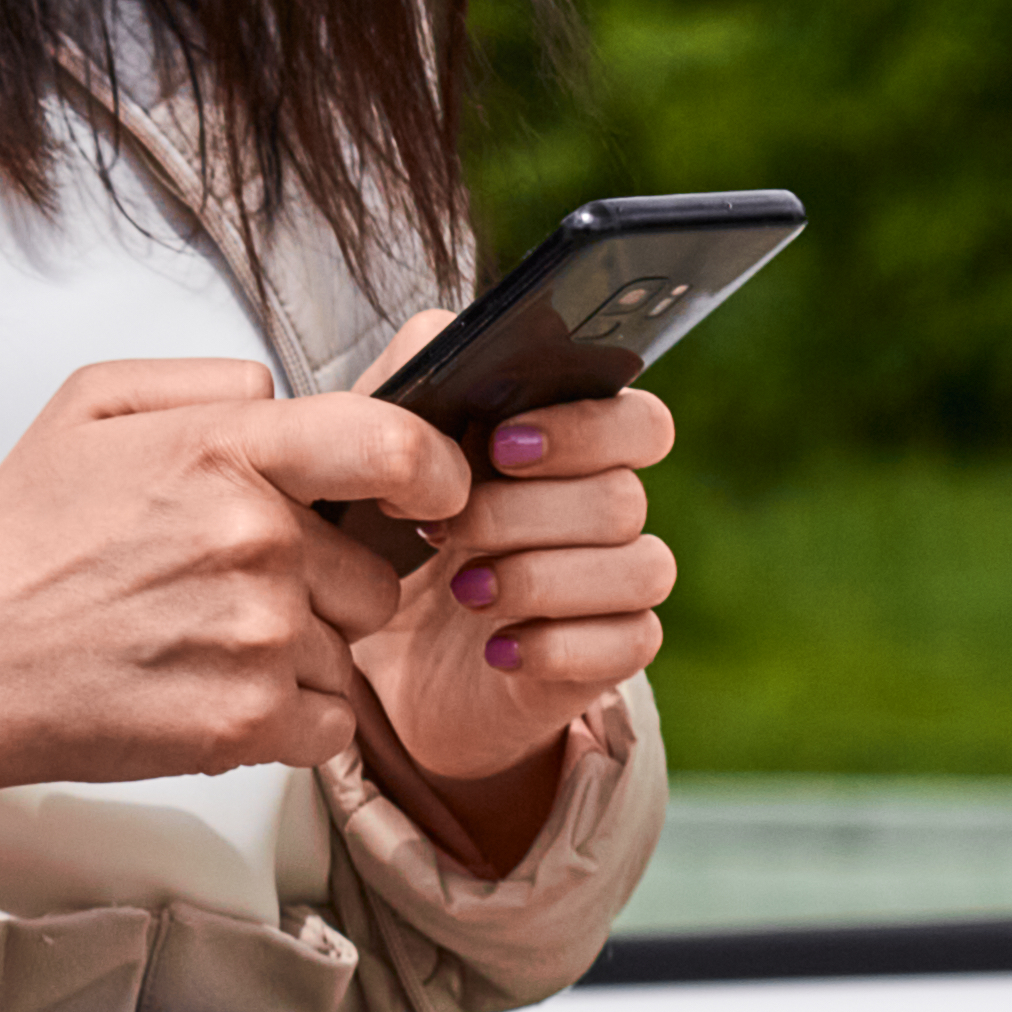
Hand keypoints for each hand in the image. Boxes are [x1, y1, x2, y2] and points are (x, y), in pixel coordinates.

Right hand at [0, 360, 473, 814]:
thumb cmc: (18, 544)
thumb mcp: (90, 405)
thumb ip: (208, 382)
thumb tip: (283, 393)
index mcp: (226, 450)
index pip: (396, 445)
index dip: (437, 473)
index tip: (430, 495)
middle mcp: (254, 540)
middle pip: (374, 572)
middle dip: (325, 585)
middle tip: (230, 593)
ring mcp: (256, 636)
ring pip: (348, 651)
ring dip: (300, 656)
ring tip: (203, 646)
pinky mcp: (244, 721)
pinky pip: (331, 725)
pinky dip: (288, 722)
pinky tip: (213, 694)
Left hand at [346, 315, 678, 784]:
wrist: (371, 656)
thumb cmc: (384, 541)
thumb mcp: (376, 460)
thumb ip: (411, 387)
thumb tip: (453, 354)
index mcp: (570, 451)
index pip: (639, 421)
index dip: (583, 430)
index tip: (499, 445)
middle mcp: (606, 512)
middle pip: (625, 498)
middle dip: (527, 514)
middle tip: (443, 530)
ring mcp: (616, 588)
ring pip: (640, 568)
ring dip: (540, 577)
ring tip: (462, 591)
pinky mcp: (609, 656)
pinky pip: (630, 642)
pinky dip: (558, 646)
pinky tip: (498, 649)